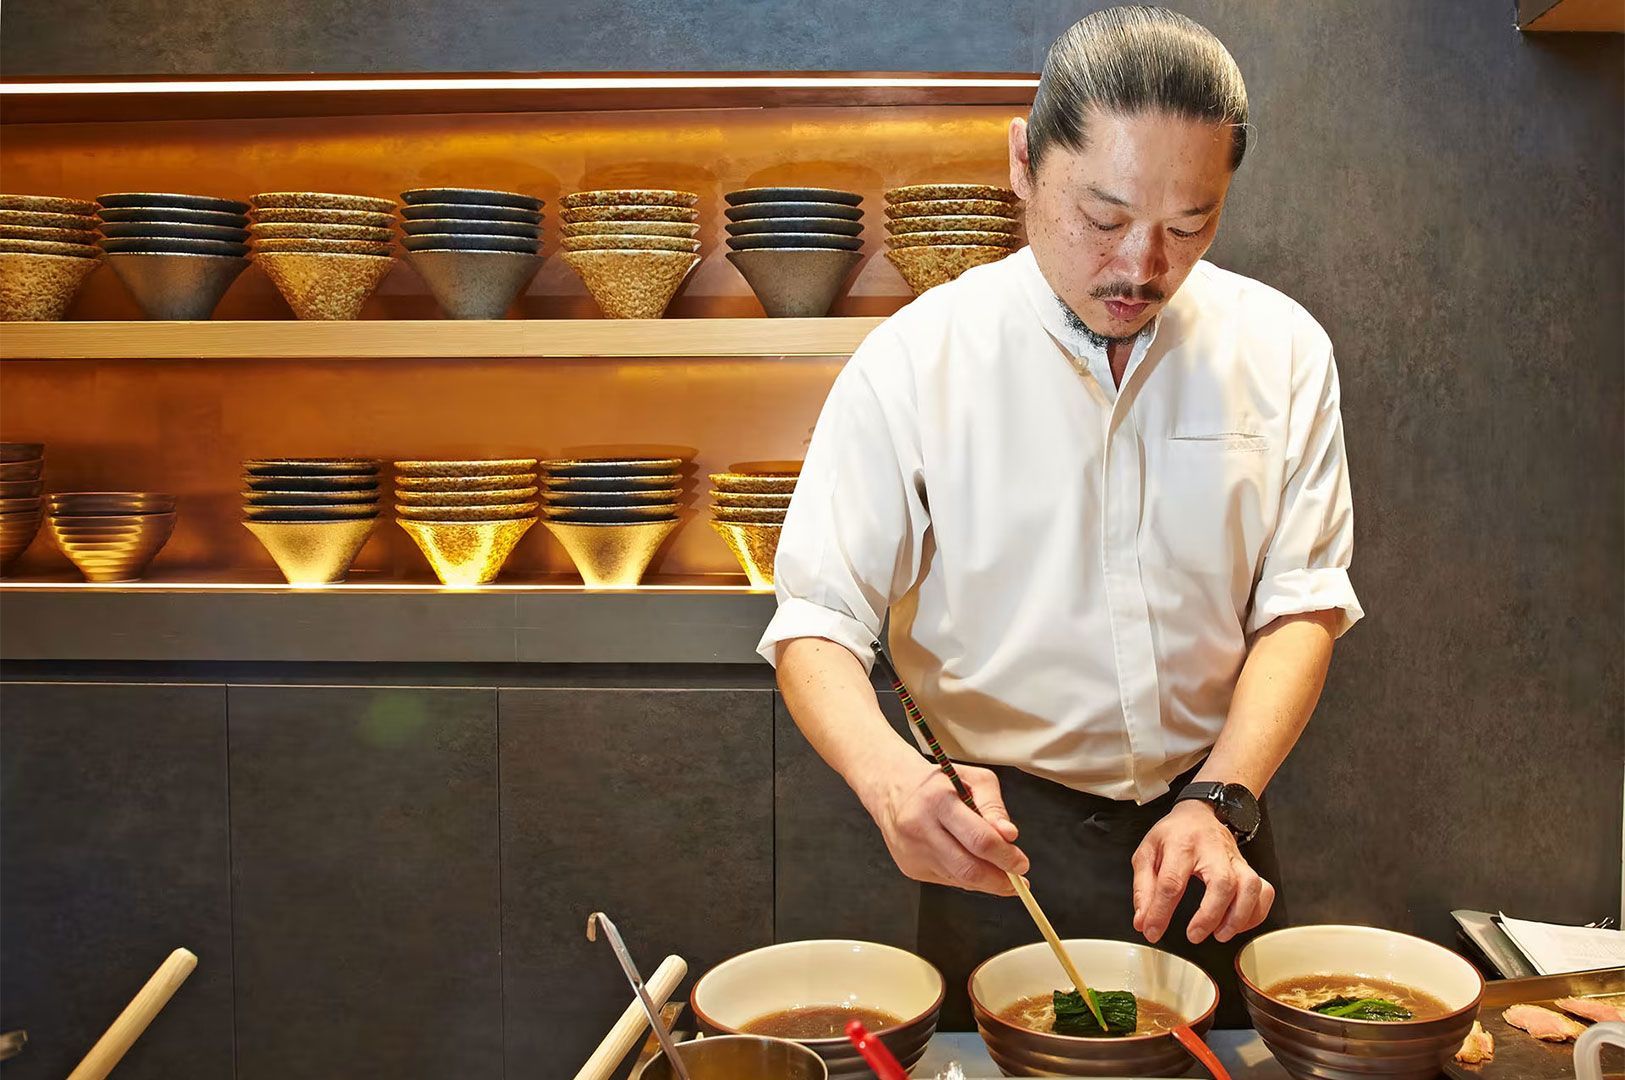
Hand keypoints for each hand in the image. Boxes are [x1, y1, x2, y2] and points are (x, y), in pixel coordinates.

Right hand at [858, 754, 1029, 895]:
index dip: (1006, 857)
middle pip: (969, 868)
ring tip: (1000, 873)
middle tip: (1018, 879)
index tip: (1022, 863)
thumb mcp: (973, 779)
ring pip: (959, 879)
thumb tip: (1010, 836)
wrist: (890, 787)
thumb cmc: (937, 782)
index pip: (980, 839)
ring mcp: (912, 852)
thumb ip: (994, 807)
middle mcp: (920, 828)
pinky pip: (947, 880)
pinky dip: (966, 878)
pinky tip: (971, 864)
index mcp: (938, 800)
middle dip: (1000, 880)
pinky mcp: (909, 867)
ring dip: (986, 882)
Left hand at [1131, 800, 1275, 944]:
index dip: (1161, 912)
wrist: (1199, 813)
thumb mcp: (1147, 853)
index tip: (1153, 931)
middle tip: (1194, 935)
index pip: (1171, 882)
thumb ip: (1143, 888)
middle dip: (1209, 915)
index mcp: (1181, 845)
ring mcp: (1234, 859)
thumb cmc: (1173, 835)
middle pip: (1222, 883)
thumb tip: (1143, 921)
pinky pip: (1264, 891)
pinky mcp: (1248, 867)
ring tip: (1220, 934)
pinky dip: (1256, 912)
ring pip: (1250, 886)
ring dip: (1238, 916)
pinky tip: (1238, 924)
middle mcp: (1212, 850)